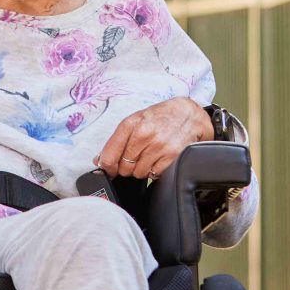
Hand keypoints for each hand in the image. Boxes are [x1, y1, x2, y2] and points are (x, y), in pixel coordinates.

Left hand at [97, 98, 213, 180]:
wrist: (189, 114)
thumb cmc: (160, 117)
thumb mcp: (136, 120)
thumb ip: (117, 140)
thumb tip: (100, 160)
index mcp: (131, 124)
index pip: (110, 153)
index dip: (107, 165)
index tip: (107, 168)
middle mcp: (144, 135)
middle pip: (124, 167)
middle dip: (127, 166)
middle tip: (136, 156)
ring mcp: (158, 146)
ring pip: (138, 173)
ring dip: (141, 169)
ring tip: (149, 156)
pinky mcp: (171, 157)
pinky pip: (154, 175)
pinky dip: (154, 171)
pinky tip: (158, 159)